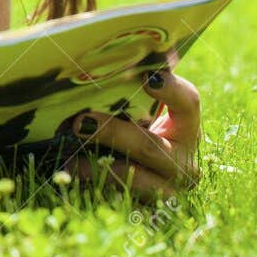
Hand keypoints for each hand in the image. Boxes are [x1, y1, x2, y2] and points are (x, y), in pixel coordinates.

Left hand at [59, 57, 200, 203]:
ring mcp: (169, 192)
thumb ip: (134, 84)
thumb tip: (119, 44)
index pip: (188, 103)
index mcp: (187, 127)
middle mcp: (185, 162)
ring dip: (97, 167)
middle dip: (113, 134)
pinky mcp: (149, 212)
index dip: (171, 90)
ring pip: (133, 180)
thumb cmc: (139, 132)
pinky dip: (92, 187)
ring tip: (68, 159)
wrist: (149, 183)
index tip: (147, 77)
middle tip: (79, 121)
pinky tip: (70, 175)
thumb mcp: (142, 111)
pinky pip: (119, 201)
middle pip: (150, 146)